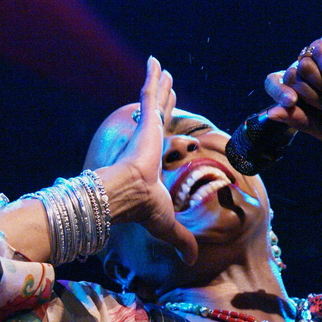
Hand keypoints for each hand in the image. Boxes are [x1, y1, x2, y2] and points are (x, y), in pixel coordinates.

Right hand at [110, 57, 197, 263]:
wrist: (130, 196)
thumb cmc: (144, 209)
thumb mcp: (170, 223)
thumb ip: (181, 238)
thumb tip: (191, 261)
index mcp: (150, 161)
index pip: (159, 137)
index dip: (162, 125)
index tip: (163, 114)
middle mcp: (147, 142)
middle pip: (158, 114)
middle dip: (163, 98)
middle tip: (167, 82)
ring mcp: (145, 130)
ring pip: (154, 100)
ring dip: (158, 83)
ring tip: (161, 66)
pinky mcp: (145, 122)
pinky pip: (150, 94)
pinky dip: (153, 77)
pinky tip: (156, 60)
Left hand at [263, 29, 321, 139]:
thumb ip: (298, 121)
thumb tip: (271, 113)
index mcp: (299, 86)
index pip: (273, 82)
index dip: (278, 92)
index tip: (290, 103)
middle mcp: (306, 67)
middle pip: (289, 77)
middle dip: (311, 98)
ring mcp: (319, 52)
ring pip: (303, 66)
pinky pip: (320, 52)